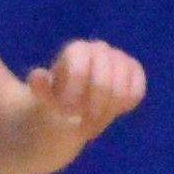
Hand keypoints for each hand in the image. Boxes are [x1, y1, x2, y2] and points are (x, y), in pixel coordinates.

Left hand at [27, 40, 145, 154]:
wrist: (76, 99)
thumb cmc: (57, 97)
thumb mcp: (44, 96)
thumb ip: (40, 88)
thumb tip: (37, 76)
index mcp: (76, 50)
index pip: (79, 72)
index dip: (73, 96)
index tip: (66, 112)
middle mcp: (100, 49)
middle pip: (103, 85)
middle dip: (91, 111)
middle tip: (80, 124)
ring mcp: (120, 58)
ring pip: (121, 92)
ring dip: (105, 115)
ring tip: (92, 125)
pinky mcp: (135, 71)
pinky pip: (136, 93)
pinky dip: (122, 107)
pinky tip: (108, 112)